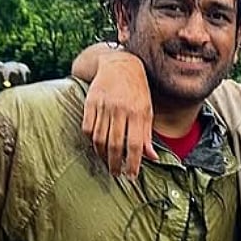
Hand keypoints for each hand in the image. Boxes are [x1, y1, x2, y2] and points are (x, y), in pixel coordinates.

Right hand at [81, 51, 156, 178]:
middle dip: (116, 164)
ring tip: (107, 164)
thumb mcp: (147, 110)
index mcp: (138, 113)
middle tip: (116, 174)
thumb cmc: (137, 90)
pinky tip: (97, 146)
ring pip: (99, 138)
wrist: (120, 64)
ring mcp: (104, 105)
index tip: (131, 176)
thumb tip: (153, 158)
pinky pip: (87, 127)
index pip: (135, 145)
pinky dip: (91, 140)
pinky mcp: (90, 102)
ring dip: (102, 155)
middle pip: (115, 144)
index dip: (133, 164)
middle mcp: (120, 109)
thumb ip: (147, 135)